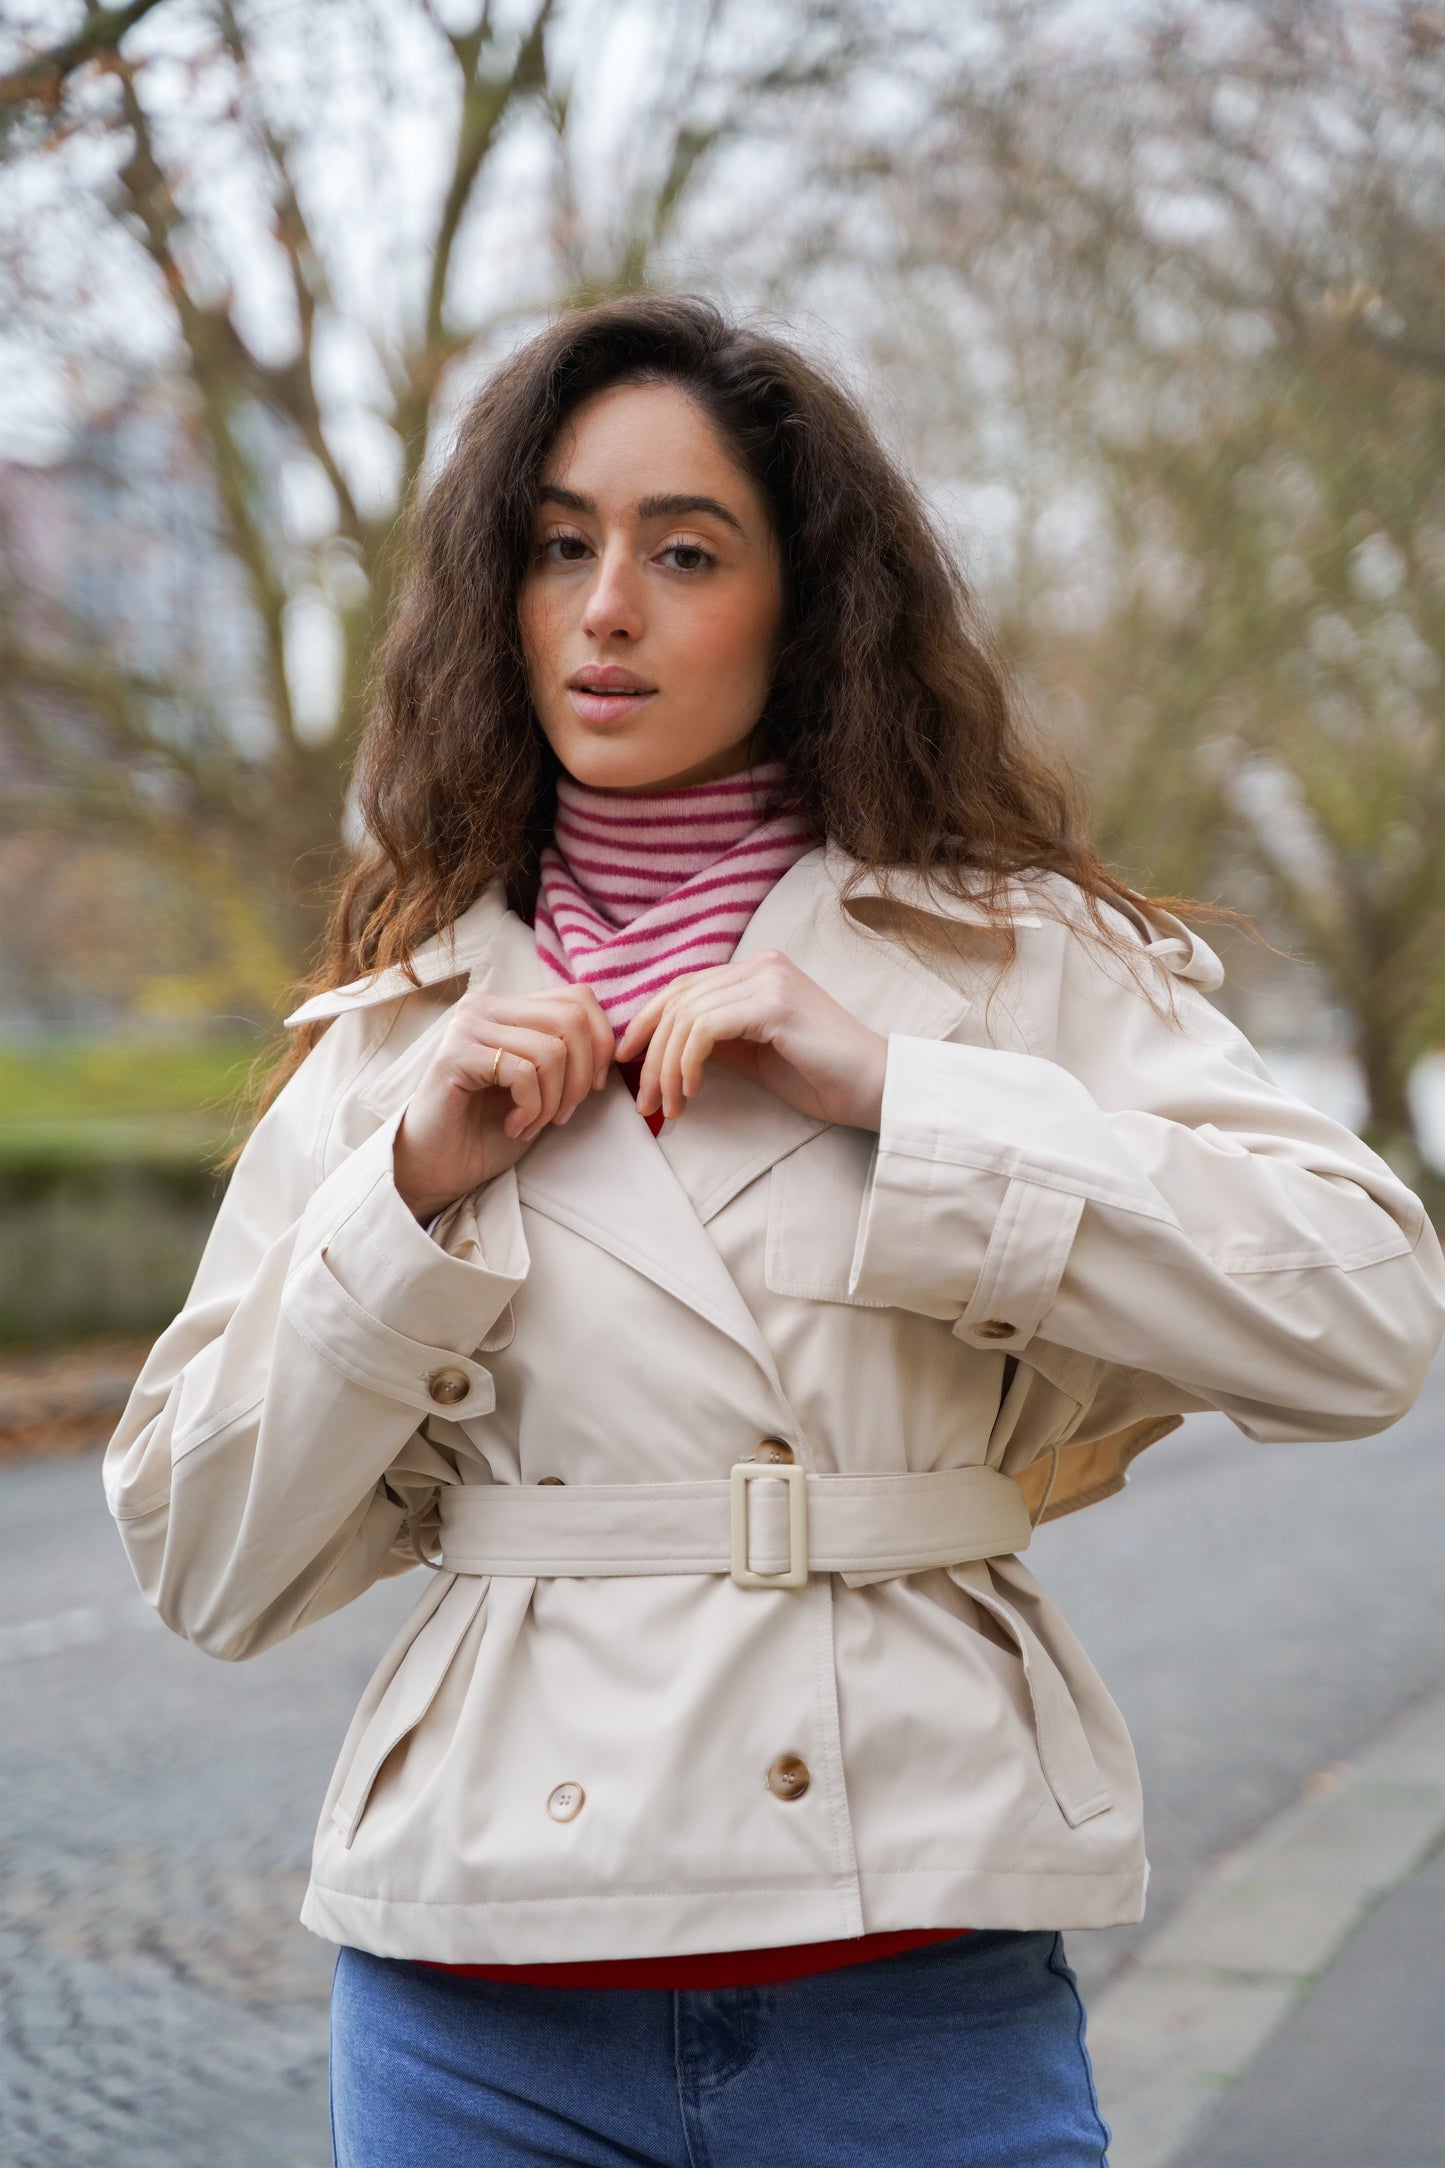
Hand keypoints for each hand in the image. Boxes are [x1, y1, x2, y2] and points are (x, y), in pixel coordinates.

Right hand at [393, 985, 614, 1220]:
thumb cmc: (489, 1128)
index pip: (579, 998)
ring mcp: (467, 1026)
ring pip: (551, 1050)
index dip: (601, 1044)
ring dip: (553, 1101)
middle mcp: (486, 1006)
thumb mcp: (542, 1086)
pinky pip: (523, 1072)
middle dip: (583, 1077)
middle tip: (562, 1115)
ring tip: (531, 1125)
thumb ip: (569, 1056)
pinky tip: (514, 1127)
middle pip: (572, 1019)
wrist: (438, 1167)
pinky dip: (531, 1108)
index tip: (594, 1088)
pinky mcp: (454, 1055)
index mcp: (509, 1007)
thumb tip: (615, 1048)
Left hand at [614, 950, 886, 1129]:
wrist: (877, 1089)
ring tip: (669, 1108)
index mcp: (756, 971)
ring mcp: (769, 979)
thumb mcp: (754, 1055)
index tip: (625, 1062)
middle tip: (645, 1103)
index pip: (682, 988)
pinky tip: (693, 1092)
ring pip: (686, 1017)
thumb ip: (713, 1042)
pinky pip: (706, 1029)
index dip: (646, 1023)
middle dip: (650, 1055)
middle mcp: (761, 965)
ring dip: (667, 1069)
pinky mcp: (774, 1003)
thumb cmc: (821, 1077)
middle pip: (678, 1001)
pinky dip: (688, 1063)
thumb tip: (659, 1050)